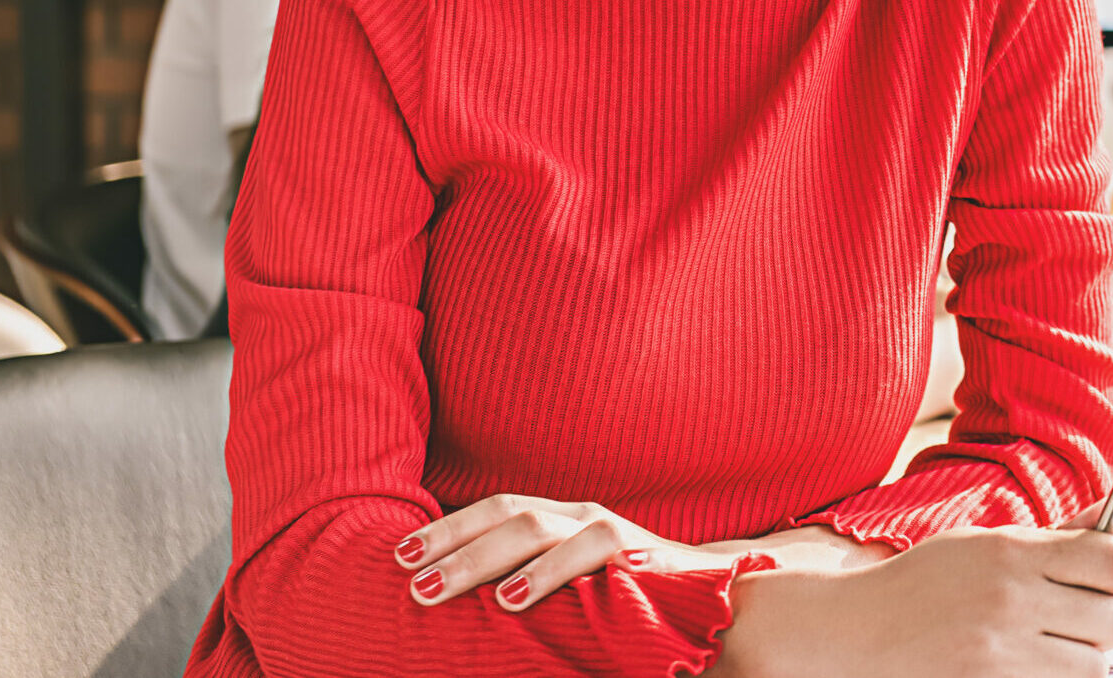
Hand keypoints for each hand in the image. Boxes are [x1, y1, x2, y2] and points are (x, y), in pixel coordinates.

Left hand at [396, 494, 699, 610]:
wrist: (714, 594)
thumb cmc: (631, 597)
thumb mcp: (574, 588)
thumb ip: (529, 585)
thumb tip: (462, 603)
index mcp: (560, 519)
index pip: (494, 509)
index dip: (446, 528)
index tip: (398, 555)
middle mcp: (579, 514)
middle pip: (505, 511)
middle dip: (448, 541)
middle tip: (404, 574)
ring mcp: (608, 528)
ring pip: (534, 525)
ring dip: (479, 557)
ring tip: (434, 589)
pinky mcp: (636, 551)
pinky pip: (589, 550)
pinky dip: (546, 572)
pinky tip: (510, 598)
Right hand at [724, 526, 1112, 677]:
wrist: (855, 631)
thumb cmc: (924, 583)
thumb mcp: (984, 544)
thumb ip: (1054, 538)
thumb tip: (1112, 520)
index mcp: (1012, 553)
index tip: (1110, 578)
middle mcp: (1012, 601)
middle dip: (1112, 618)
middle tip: (1088, 615)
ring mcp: (1002, 653)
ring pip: (1096, 665)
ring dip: (1085, 657)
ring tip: (1052, 643)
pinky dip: (1056, 677)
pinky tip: (1030, 663)